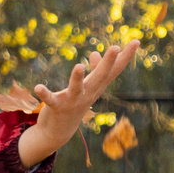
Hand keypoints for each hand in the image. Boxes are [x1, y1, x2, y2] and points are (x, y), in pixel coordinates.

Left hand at [16, 41, 140, 166]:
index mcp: (96, 87)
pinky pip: (50, 100)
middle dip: (107, 63)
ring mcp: (73, 101)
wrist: (60, 131)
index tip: (136, 41)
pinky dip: (44, 94)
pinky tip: (37, 88)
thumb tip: (94, 53)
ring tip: (78, 66)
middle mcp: (88, 94)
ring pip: (76, 89)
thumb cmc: (75, 104)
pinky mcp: (56, 107)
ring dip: (77, 78)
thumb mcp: (86, 87)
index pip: (113, 71)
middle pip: (100, 77)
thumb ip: (92, 70)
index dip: (125, 57)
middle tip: (115, 47)